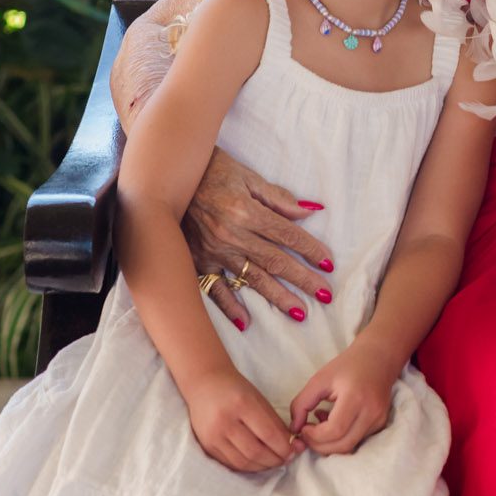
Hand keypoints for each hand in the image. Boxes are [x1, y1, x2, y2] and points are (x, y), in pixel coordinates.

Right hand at [183, 368, 304, 472]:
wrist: (204, 384)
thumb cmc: (236, 390)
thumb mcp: (259, 400)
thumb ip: (275, 423)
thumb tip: (292, 445)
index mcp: (242, 405)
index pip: (268, 434)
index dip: (284, 447)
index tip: (294, 451)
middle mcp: (225, 422)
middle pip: (255, 451)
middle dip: (275, 460)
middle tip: (286, 459)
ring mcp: (213, 436)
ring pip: (243, 462)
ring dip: (262, 466)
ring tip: (274, 462)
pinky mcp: (207, 446)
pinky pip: (230, 463)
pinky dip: (248, 466)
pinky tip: (258, 462)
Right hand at [184, 147, 334, 329]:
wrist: (167, 179)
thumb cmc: (212, 172)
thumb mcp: (249, 177)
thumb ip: (279, 199)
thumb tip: (311, 211)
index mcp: (247, 212)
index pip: (287, 236)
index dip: (311, 250)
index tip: (329, 264)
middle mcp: (232, 235)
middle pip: (276, 261)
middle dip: (303, 279)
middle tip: (326, 295)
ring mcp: (213, 251)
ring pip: (252, 278)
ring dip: (277, 297)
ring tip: (300, 313)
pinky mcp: (196, 261)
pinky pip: (214, 288)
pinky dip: (229, 306)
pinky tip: (245, 322)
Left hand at [288, 341, 397, 455]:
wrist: (379, 357)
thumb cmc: (347, 365)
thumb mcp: (319, 380)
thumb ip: (301, 404)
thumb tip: (294, 429)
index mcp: (356, 398)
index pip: (334, 431)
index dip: (314, 436)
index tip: (303, 427)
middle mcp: (371, 412)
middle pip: (342, 445)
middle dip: (319, 446)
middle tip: (307, 433)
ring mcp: (378, 420)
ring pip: (350, 447)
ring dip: (330, 443)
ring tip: (321, 424)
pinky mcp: (380, 424)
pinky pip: (357, 440)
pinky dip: (341, 438)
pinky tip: (334, 422)